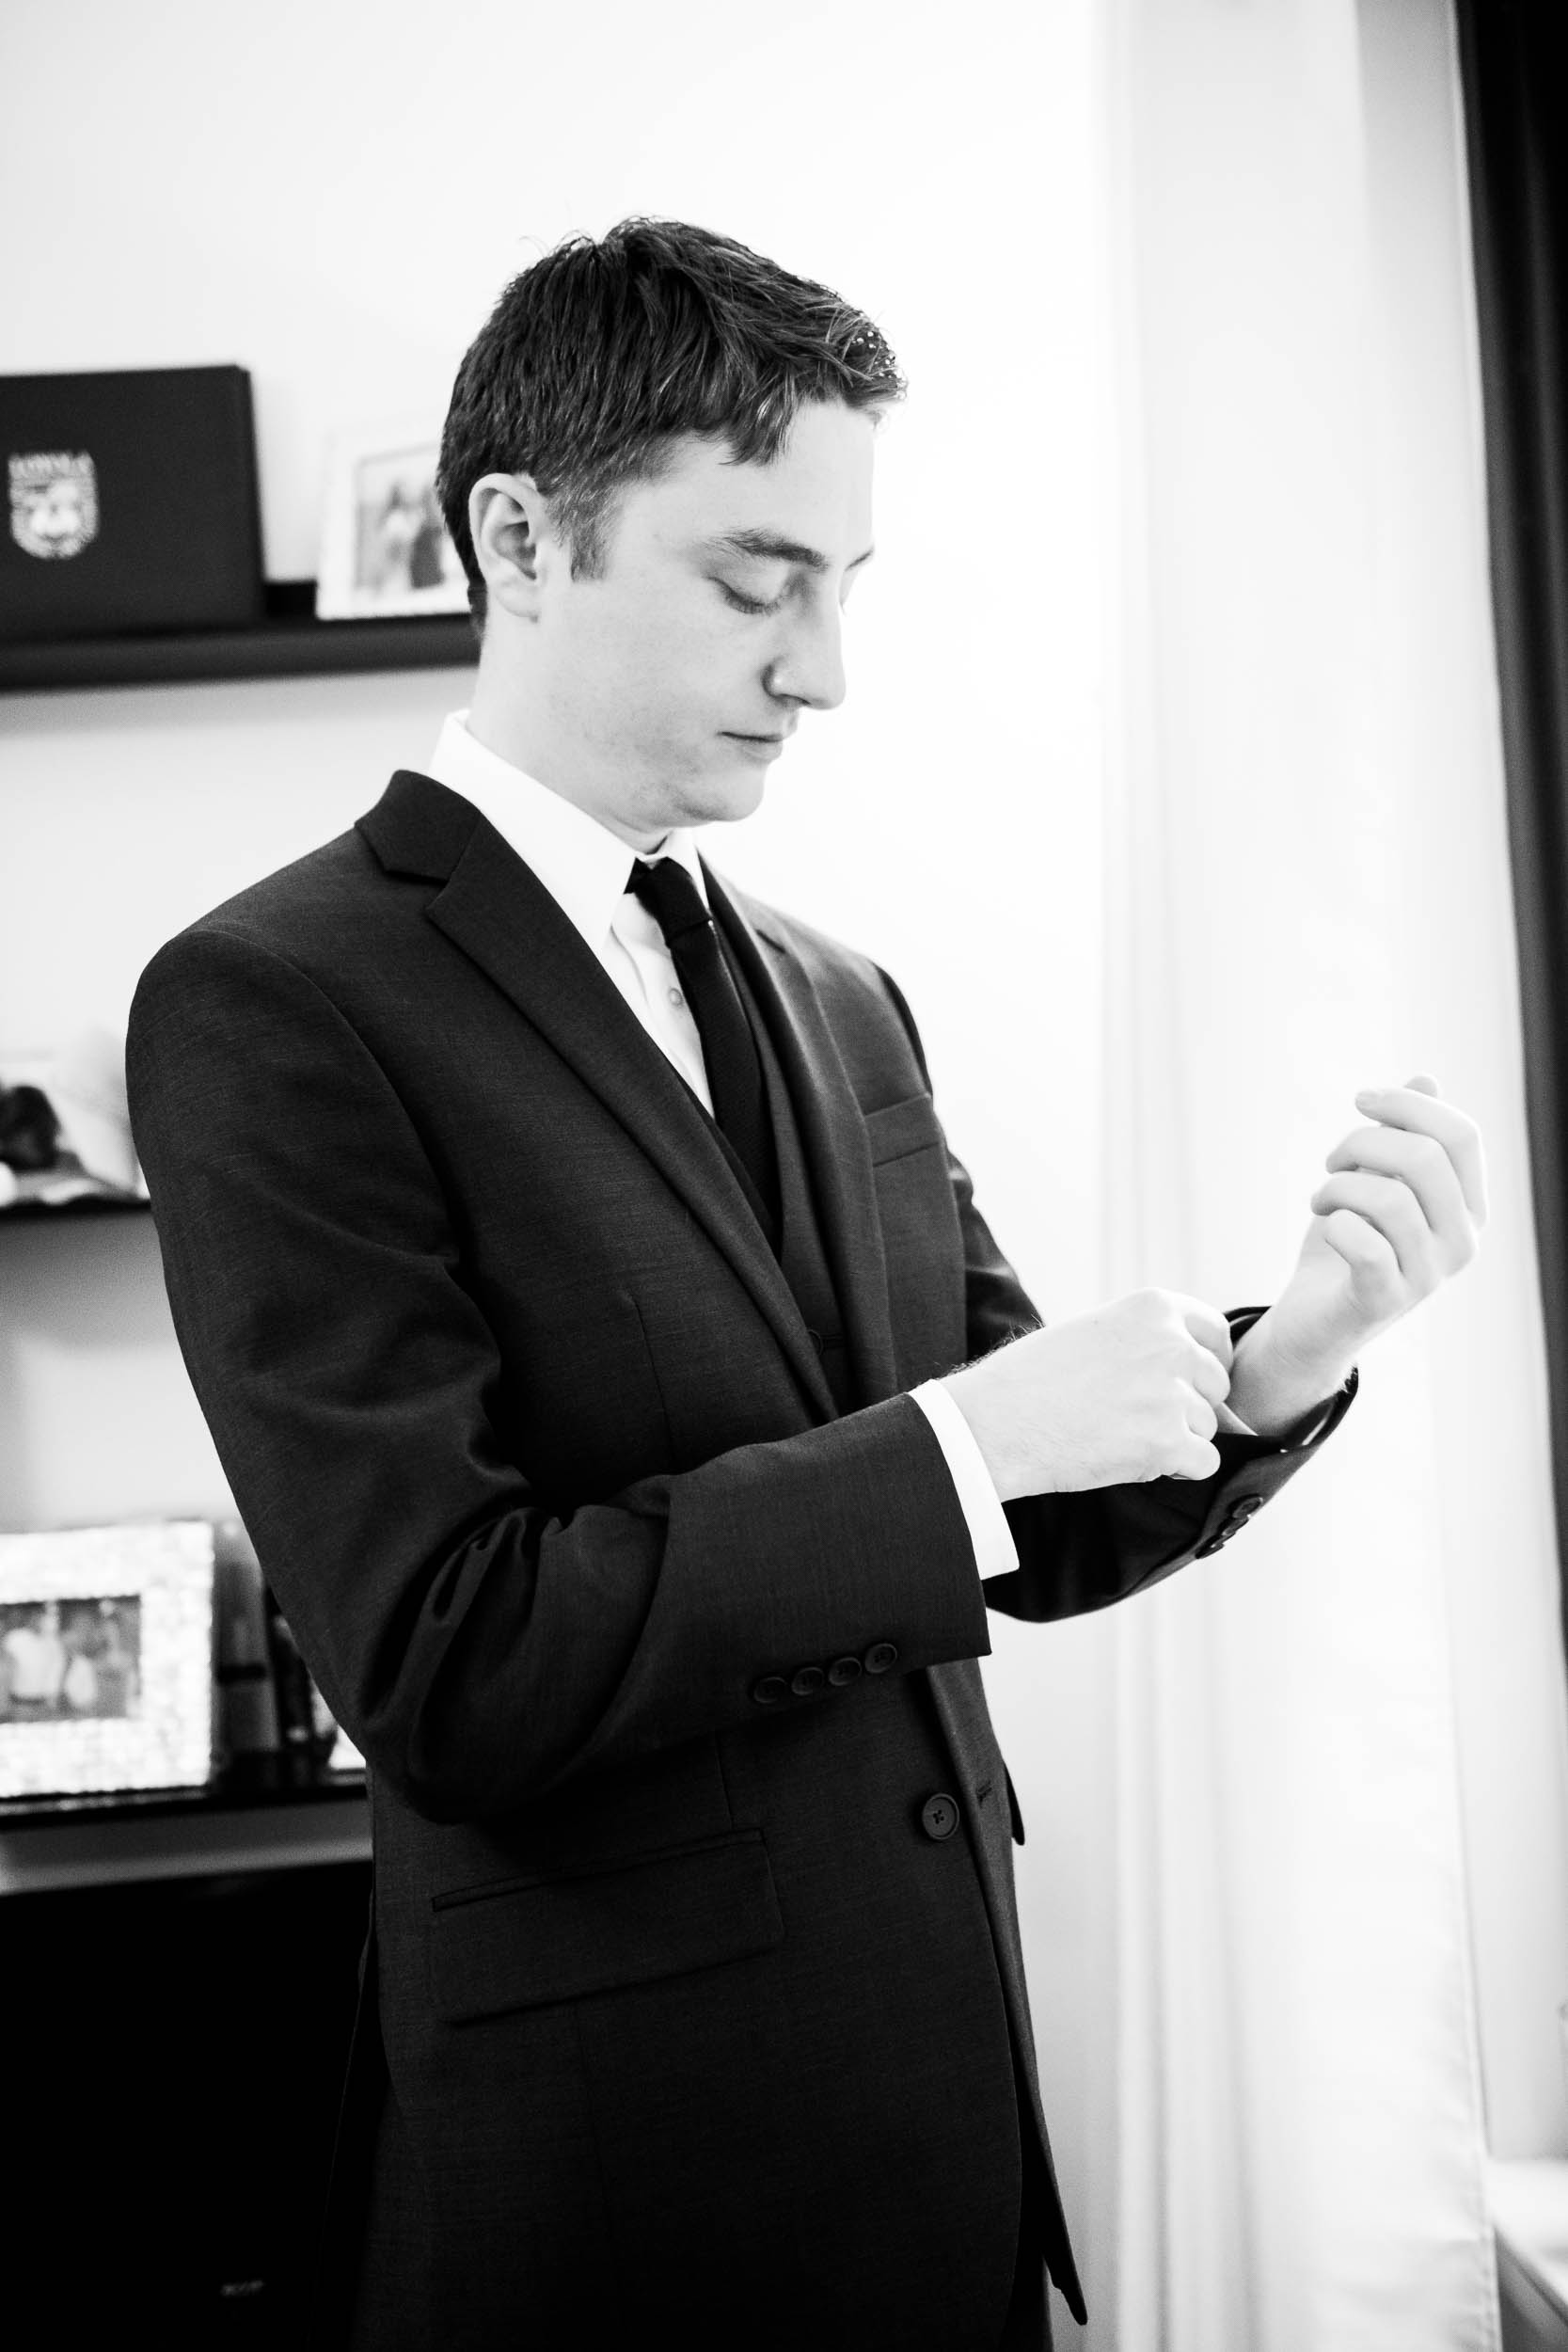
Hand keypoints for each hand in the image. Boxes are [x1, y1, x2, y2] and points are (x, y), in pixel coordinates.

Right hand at [941, 1289, 1234, 1499]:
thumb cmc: (1030, 1379)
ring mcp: (1172, 1394)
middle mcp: (1172, 1344)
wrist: (996, 1422)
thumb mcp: (1093, 1330)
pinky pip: (1204, 1462)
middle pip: (1215, 1385)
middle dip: (1189, 1405)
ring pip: (1207, 1427)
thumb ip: (1143, 1339)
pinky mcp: (1168, 1442)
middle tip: (1138, 1416)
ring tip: (1121, 1436)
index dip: (1204, 1364)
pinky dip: (1177, 1470)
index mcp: (1153, 1308)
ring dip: (1175, 1438)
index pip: (1216, 1334)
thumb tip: (1188, 1367)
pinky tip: (1136, 1461)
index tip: (1182, 1382)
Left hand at [1239, 1073, 1486, 1409]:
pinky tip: (1326, 1227)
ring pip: (1390, 1197)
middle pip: (1425, 1158)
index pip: (1462, 1135)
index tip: (1361, 1099)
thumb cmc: (1350, 1240)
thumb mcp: (1378, 1179)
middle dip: (1363, 1142)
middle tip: (1332, 1162)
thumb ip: (1406, 1134)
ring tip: (1321, 1198)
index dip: (1408, 1103)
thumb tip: (1427, 1078)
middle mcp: (1462, 1242)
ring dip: (1338, 1186)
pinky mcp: (1385, 1301)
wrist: (1315, 1318)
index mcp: (1470, 1207)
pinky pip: (1365, 1246)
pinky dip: (1335, 1224)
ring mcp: (1428, 1276)